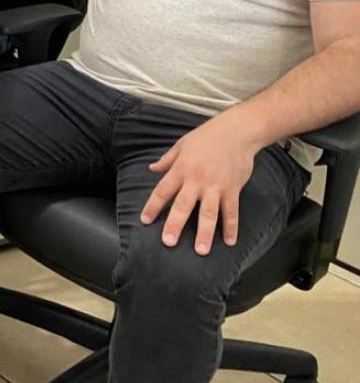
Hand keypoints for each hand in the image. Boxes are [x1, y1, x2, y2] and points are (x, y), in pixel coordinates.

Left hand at [140, 118, 256, 253]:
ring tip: (201, 251)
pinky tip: (229, 242)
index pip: (163, 191)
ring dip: (205, 233)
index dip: (153, 206)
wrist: (237, 131)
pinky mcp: (233, 189)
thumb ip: (166, 160)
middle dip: (175, 225)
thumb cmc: (206, 137)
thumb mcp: (181, 145)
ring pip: (209, 213)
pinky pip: (231, 211)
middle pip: (183, 206)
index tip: (145, 221)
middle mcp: (197, 180)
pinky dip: (231, 226)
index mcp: (181, 169)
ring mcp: (216, 186)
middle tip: (168, 243)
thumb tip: (151, 169)